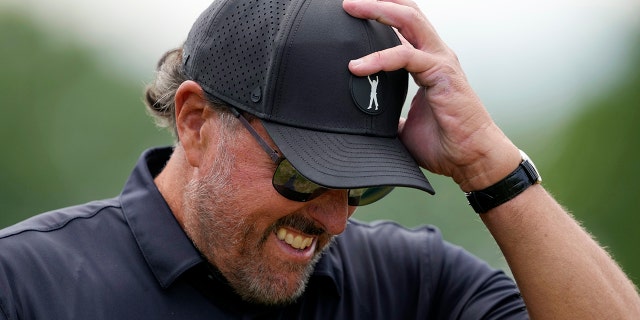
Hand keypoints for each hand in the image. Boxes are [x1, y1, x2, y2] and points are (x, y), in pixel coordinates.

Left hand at [343, 0, 519, 190]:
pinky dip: (379, 57)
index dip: (381, 13)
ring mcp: (440, 60)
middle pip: (406, 12)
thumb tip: (363, 123)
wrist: (471, 159)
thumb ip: (387, 115)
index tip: (353, 14)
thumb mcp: (404, 126)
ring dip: (378, 11)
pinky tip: (358, 67)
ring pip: (408, 20)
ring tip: (351, 8)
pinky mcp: (442, 73)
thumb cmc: (444, 143)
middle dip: (376, 2)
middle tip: (348, 3)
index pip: (404, 25)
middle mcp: (435, 54)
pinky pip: (406, 55)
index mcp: (427, 62)